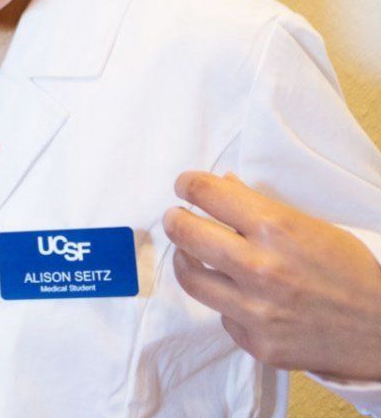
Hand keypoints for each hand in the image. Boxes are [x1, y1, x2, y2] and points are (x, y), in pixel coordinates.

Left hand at [165, 171, 380, 380]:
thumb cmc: (352, 271)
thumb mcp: (313, 226)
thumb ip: (262, 207)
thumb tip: (223, 183)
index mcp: (276, 229)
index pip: (207, 193)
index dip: (188, 184)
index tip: (185, 186)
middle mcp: (260, 268)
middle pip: (184, 232)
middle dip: (174, 219)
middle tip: (176, 217)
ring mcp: (256, 310)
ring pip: (190, 277)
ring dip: (185, 260)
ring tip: (191, 253)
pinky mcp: (258, 343)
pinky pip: (221, 315)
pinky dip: (225, 302)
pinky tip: (240, 296)